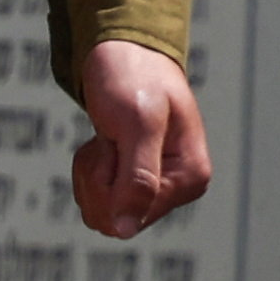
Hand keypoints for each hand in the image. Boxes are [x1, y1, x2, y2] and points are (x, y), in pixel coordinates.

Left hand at [69, 40, 212, 238]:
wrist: (121, 50)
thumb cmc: (133, 78)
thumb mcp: (136, 124)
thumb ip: (137, 180)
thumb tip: (124, 230)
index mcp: (190, 179)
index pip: (131, 214)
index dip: (110, 180)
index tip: (117, 142)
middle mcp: (177, 189)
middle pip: (114, 217)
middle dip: (98, 177)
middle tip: (110, 137)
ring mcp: (155, 186)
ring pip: (100, 208)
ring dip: (91, 170)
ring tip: (109, 135)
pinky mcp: (133, 180)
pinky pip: (96, 194)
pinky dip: (89, 166)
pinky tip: (105, 141)